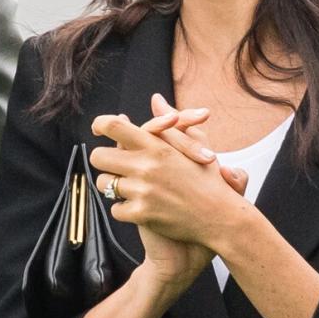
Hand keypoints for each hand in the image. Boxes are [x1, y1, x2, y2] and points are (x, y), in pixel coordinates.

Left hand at [90, 110, 247, 248]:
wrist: (221, 219)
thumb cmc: (209, 180)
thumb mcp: (195, 145)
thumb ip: (171, 121)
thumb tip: (156, 98)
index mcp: (157, 146)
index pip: (114, 126)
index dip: (100, 124)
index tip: (98, 129)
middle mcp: (146, 166)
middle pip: (98, 156)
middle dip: (103, 161)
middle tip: (113, 165)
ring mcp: (142, 191)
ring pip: (104, 184)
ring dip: (112, 187)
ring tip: (127, 187)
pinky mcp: (142, 214)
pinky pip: (115, 209)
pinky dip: (124, 210)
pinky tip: (137, 207)